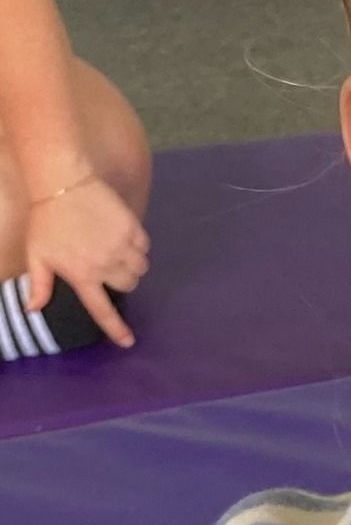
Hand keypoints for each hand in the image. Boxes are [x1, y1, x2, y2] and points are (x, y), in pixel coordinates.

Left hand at [25, 174, 148, 347]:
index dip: (115, 328)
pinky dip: (138, 248)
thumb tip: (32, 309)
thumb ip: (39, 284)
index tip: (128, 341)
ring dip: (132, 266)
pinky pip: (145, 248)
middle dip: (122, 281)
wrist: (63, 183)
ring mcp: (122, 246)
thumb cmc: (45, 220)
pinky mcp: (133, 228)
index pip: (102, 309)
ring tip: (118, 254)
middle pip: (128, 286)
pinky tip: (124, 239)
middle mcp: (106, 264)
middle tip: (109, 269)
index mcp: (82, 274)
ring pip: (140, 268)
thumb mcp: (36, 254)